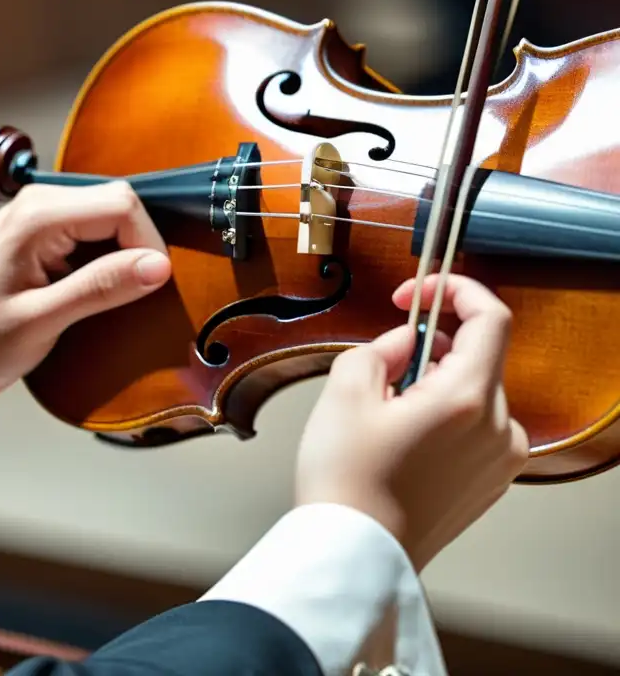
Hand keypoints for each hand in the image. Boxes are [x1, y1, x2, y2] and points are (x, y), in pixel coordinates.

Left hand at [0, 182, 171, 441]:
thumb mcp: (34, 322)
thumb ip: (100, 288)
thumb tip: (158, 265)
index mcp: (37, 217)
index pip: (124, 204)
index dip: (148, 245)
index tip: (150, 291)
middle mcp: (36, 216)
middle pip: (117, 215)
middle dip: (137, 256)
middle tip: (132, 307)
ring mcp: (31, 238)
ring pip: (103, 238)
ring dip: (118, 273)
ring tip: (109, 316)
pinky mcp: (28, 264)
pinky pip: (82, 260)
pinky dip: (97, 284)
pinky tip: (88, 316)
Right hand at [294, 273, 528, 569]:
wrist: (354, 553)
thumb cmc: (346, 482)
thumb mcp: (345, 391)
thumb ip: (380, 347)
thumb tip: (405, 343)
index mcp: (466, 399)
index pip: (490, 318)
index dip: (454, 290)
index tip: (417, 293)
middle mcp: (496, 428)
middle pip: (476, 357)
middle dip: (430, 347)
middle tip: (381, 368)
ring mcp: (498, 459)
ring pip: (472, 392)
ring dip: (434, 385)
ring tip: (384, 416)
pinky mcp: (489, 482)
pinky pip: (473, 427)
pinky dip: (442, 417)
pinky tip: (401, 442)